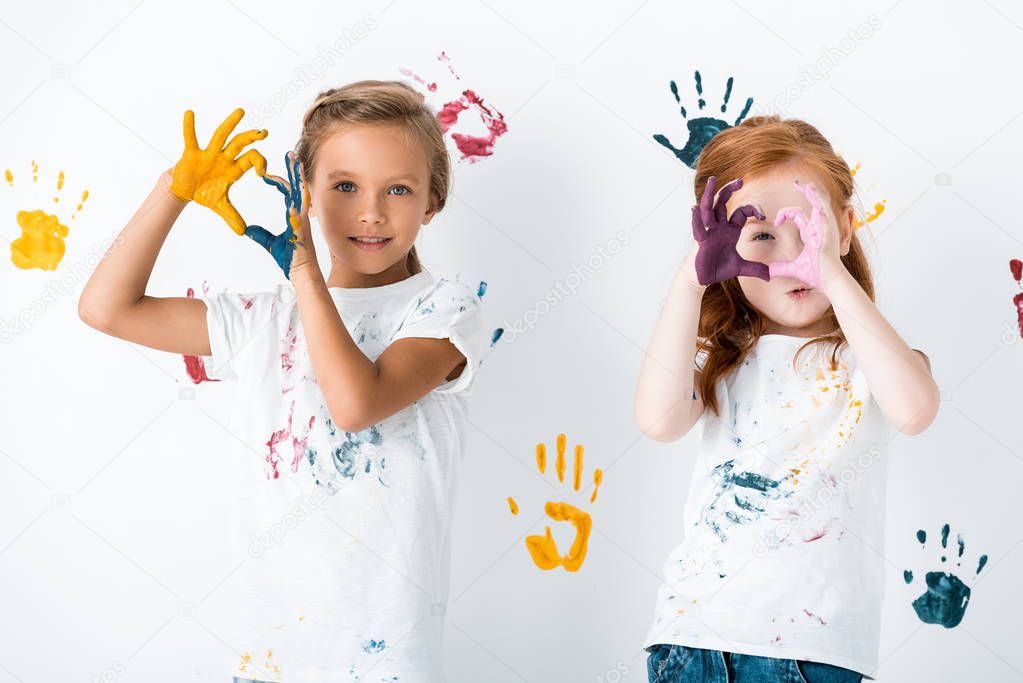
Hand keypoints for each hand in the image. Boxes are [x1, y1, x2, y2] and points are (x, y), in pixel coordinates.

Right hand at [170, 108, 266, 234]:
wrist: (185, 191)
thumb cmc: (205, 194)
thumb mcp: (220, 206)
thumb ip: (232, 217)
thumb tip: (243, 232)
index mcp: (234, 168)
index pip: (251, 160)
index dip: (259, 163)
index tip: (263, 172)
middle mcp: (224, 158)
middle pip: (240, 144)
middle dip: (251, 138)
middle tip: (264, 132)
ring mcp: (208, 153)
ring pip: (221, 136)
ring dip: (231, 124)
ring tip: (242, 111)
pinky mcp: (192, 153)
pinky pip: (190, 138)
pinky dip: (189, 127)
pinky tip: (189, 113)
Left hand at [246, 152, 316, 282]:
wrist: (302, 273)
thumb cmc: (291, 259)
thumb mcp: (269, 243)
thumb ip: (260, 234)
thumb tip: (246, 229)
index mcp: (293, 216)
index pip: (287, 193)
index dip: (278, 181)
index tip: (267, 174)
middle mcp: (300, 215)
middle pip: (297, 187)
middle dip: (295, 170)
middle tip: (291, 154)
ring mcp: (302, 221)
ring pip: (302, 194)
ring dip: (299, 178)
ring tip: (296, 163)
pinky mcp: (302, 231)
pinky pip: (299, 214)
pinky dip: (296, 203)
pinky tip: (292, 192)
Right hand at [691, 176, 769, 284]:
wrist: (702, 278)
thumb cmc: (718, 269)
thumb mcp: (740, 267)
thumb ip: (755, 268)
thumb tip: (770, 275)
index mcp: (729, 229)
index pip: (741, 211)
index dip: (753, 209)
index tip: (764, 216)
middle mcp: (718, 226)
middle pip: (722, 202)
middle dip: (730, 190)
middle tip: (740, 181)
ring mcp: (708, 231)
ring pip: (708, 208)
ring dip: (710, 194)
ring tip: (713, 180)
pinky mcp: (701, 241)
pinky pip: (698, 228)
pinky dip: (696, 219)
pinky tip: (694, 209)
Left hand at [768, 180, 843, 293]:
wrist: (830, 281)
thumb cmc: (817, 274)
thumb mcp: (794, 268)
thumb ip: (782, 268)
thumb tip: (769, 272)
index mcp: (812, 233)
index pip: (798, 215)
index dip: (785, 213)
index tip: (776, 221)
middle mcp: (820, 228)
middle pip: (814, 204)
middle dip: (807, 193)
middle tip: (798, 183)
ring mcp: (825, 231)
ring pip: (821, 206)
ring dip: (815, 195)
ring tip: (808, 186)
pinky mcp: (828, 236)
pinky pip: (826, 218)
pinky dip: (822, 208)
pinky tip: (816, 200)